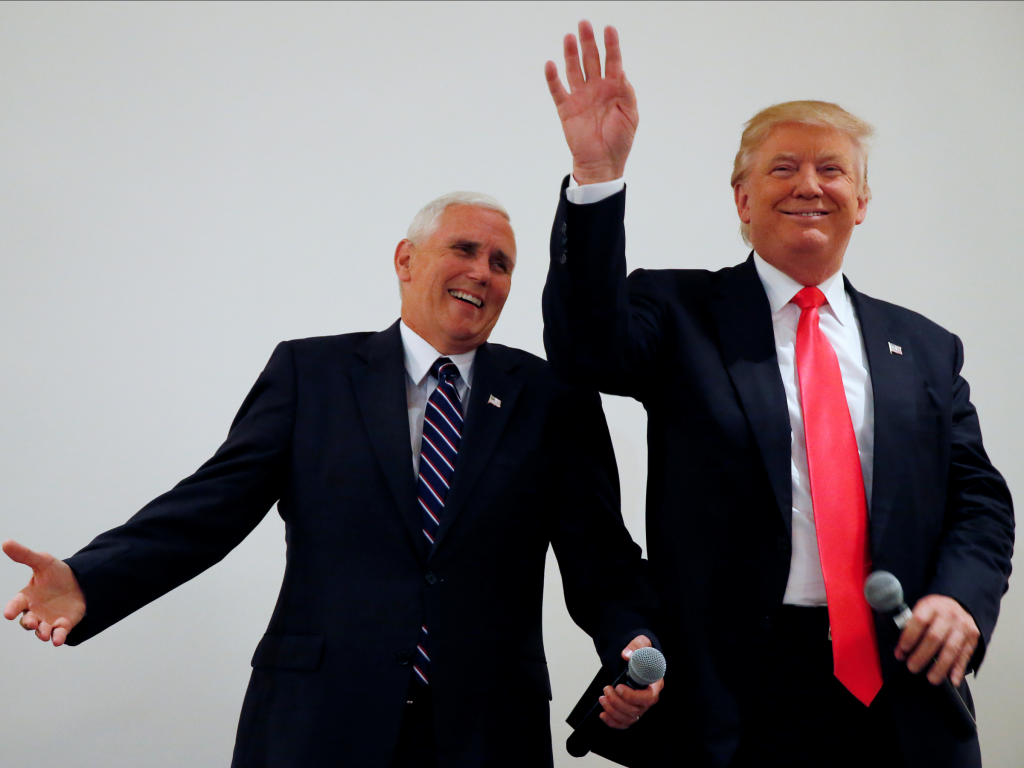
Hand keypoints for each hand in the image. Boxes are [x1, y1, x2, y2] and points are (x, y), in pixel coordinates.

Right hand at [3, 539, 85, 646]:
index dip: (12, 609)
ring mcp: (48, 620)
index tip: (9, 614)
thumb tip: (6, 542)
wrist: (80, 582)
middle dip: (28, 623)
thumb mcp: (43, 562)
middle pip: (27, 621)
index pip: (16, 604)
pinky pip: (59, 634)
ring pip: (41, 630)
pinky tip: (58, 639)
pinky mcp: (63, 625)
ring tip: (44, 634)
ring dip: (42, 633)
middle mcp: (35, 611)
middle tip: (32, 623)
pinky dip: (58, 637)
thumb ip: (25, 555)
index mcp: (27, 597)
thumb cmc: (56, 573)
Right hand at [544, 21, 637, 184]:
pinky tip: (551, 64)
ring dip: (571, 54)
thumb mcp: (630, 115)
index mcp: (614, 88)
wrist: (602, 163)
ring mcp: (580, 97)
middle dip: (588, 42)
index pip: (612, 61)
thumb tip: (620, 74)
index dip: (611, 45)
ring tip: (569, 37)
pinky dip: (553, 78)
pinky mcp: (566, 109)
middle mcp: (596, 88)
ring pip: (574, 70)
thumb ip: (626, 93)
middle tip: (584, 24)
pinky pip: (558, 91)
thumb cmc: (619, 140)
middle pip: (591, 59)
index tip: (609, 29)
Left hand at [598, 635, 663, 728]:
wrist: (639, 658)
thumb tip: (626, 655)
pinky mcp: (632, 710)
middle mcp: (650, 698)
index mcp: (655, 684)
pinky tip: (603, 714)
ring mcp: (641, 706)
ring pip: (629, 718)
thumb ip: (635, 647)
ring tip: (602, 698)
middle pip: (636, 710)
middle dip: (617, 702)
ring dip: (613, 711)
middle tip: (606, 689)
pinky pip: (624, 723)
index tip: (618, 687)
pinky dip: (613, 722)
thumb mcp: (641, 643)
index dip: (632, 696)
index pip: (649, 697)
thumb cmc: (642, 652)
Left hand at [895, 594, 978, 686]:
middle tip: (912, 667)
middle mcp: (949, 615)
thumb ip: (910, 628)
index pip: (919, 620)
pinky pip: (965, 656)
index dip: (909, 637)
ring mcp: (963, 627)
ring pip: (951, 649)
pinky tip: (952, 680)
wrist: (960, 604)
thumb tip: (900, 653)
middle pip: (934, 637)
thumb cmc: (935, 612)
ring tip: (931, 679)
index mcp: (931, 606)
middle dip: (922, 655)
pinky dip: (958, 670)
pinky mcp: (973, 638)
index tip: (902, 650)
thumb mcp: (921, 611)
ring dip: (940, 667)